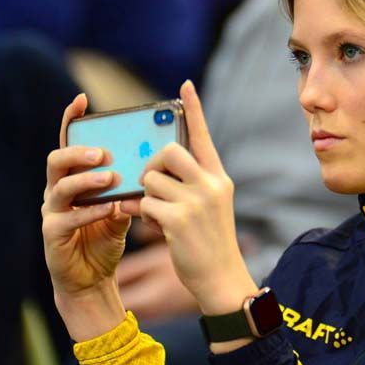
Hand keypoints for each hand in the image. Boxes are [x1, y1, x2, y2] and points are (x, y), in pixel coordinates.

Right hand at [41, 93, 130, 339]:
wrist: (93, 278)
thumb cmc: (106, 236)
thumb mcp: (123, 206)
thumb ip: (130, 185)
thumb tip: (153, 161)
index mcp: (74, 177)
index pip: (70, 143)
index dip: (71, 120)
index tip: (82, 100)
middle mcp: (58, 190)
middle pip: (58, 160)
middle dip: (80, 152)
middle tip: (105, 152)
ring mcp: (52, 212)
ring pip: (60, 186)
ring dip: (87, 179)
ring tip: (110, 177)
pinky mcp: (52, 235)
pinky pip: (68, 219)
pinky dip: (90, 211)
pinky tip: (109, 208)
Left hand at [120, 81, 257, 317]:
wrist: (221, 279)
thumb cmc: (210, 243)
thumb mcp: (208, 207)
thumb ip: (189, 184)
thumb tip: (153, 170)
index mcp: (218, 177)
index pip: (203, 136)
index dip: (193, 109)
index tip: (184, 86)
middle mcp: (211, 184)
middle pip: (169, 152)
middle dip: (152, 165)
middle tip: (152, 182)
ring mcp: (196, 201)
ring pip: (151, 179)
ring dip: (146, 195)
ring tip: (157, 213)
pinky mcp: (179, 220)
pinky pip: (145, 204)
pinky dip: (143, 215)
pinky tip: (153, 228)